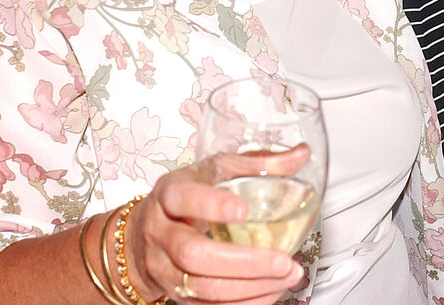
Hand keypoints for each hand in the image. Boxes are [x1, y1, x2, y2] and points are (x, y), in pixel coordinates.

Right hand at [123, 166, 306, 303]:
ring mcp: (166, 268)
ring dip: (250, 286)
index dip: (211, 206)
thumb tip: (300, 154)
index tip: (242, 210)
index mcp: (170, 194)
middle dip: (243, 262)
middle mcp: (163, 233)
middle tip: (282, 260)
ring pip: (202, 287)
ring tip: (287, 275)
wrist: (143, 234)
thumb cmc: (186, 195)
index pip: (183, 198)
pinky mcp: (176, 294)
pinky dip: (244, 303)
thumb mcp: (214, 170)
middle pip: (193, 254)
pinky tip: (271, 291)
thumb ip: (258, 162)